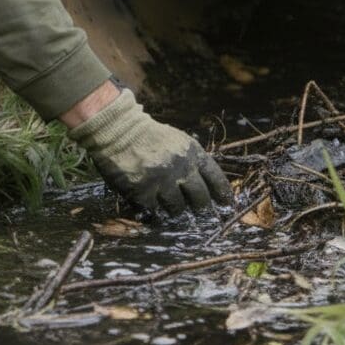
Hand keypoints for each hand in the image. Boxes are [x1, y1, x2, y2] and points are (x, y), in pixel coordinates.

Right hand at [68, 88, 230, 213]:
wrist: (116, 129)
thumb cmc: (147, 135)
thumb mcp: (176, 140)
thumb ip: (192, 160)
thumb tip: (207, 186)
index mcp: (192, 152)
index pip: (215, 178)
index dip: (224, 195)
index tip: (228, 206)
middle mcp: (180, 168)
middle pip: (201, 200)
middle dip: (201, 209)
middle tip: (199, 214)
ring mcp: (161, 181)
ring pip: (178, 209)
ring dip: (175, 211)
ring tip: (171, 210)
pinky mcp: (142, 192)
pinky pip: (154, 213)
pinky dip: (155, 215)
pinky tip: (153, 213)